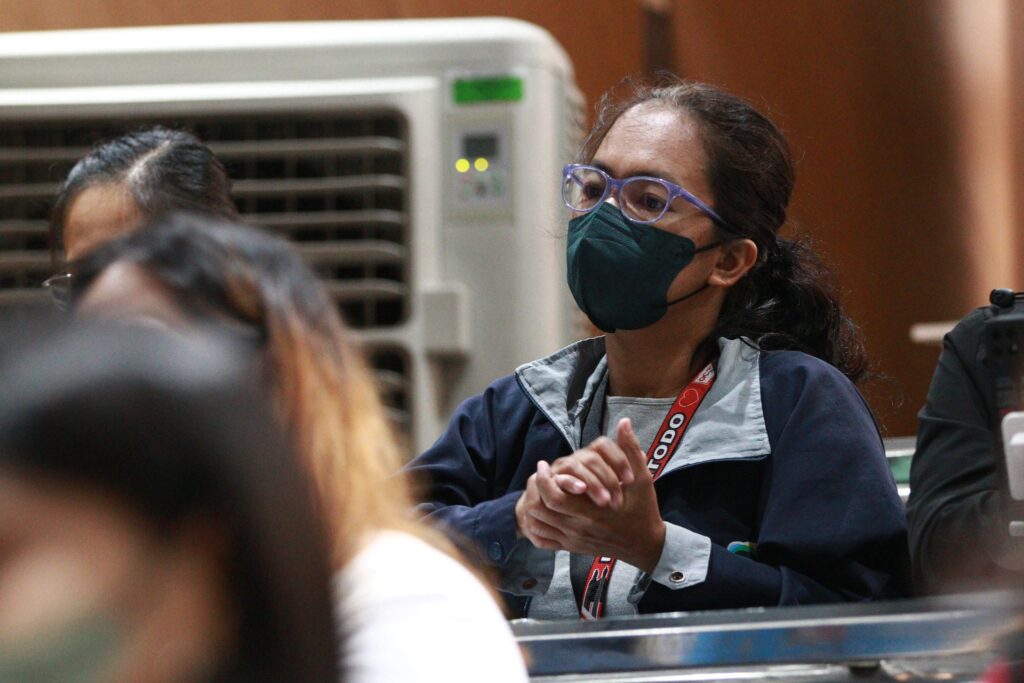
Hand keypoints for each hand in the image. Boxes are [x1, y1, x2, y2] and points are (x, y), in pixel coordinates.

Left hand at [517, 419, 665, 572]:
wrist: (645, 545)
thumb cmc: (642, 510)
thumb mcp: (641, 479)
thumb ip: (631, 451)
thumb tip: (624, 422)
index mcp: (594, 512)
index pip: (555, 498)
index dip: (543, 480)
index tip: (543, 464)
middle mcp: (579, 529)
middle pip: (540, 510)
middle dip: (533, 489)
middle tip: (538, 474)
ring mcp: (573, 540)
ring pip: (538, 525)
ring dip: (533, 505)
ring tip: (538, 489)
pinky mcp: (571, 548)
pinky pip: (543, 540)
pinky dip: (535, 526)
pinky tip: (540, 510)